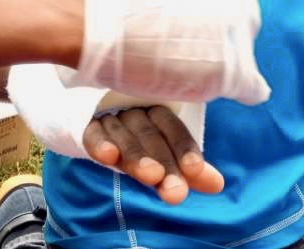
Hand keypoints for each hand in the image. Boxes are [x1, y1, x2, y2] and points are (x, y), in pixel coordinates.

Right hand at [83, 105, 223, 203]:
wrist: (94, 118)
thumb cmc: (139, 139)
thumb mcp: (164, 155)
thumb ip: (188, 170)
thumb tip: (217, 183)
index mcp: (155, 112)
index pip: (172, 126)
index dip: (184, 147)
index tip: (195, 170)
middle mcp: (133, 111)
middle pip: (150, 134)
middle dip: (163, 162)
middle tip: (175, 191)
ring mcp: (109, 118)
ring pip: (124, 135)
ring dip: (137, 155)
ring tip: (151, 177)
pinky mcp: (86, 127)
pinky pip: (92, 133)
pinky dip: (101, 143)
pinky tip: (109, 157)